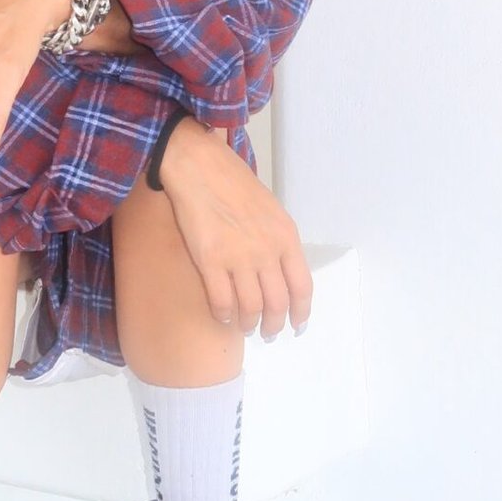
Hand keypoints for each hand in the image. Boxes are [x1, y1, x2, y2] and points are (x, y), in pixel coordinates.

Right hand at [159, 121, 313, 336]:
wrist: (199, 167)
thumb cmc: (234, 182)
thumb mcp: (271, 209)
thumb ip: (278, 241)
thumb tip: (278, 271)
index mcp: (286, 237)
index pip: (302, 287)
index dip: (301, 312)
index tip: (298, 326)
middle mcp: (266, 252)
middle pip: (277, 304)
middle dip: (274, 325)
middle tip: (269, 334)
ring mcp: (238, 258)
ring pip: (250, 308)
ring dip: (250, 324)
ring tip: (247, 327)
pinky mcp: (209, 261)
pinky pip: (221, 301)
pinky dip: (224, 315)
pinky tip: (222, 317)